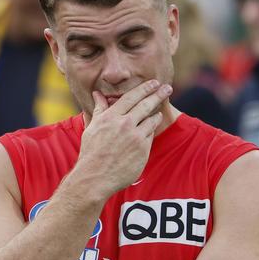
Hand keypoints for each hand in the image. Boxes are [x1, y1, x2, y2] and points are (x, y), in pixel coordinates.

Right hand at [78, 80, 172, 196]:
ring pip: (151, 120)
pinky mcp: (143, 150)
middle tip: (167, 88)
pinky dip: (151, 130)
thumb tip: (98, 94)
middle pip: (146, 104)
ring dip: (156, 114)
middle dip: (158, 94)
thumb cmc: (91, 152)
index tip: (154, 82)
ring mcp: (135, 137)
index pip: (132, 96)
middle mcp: (125, 124)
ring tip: (158, 112)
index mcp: (111, 117)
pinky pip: (151, 135)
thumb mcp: (92, 127)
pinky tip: (150, 130)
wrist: (95, 177)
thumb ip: (99, 109)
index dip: (145, 88)